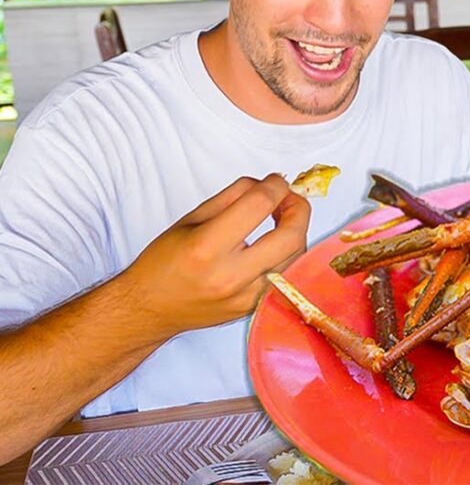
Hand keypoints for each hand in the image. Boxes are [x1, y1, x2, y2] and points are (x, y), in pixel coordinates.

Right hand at [122, 173, 310, 337]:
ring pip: (295, 257)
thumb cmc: (163, 263)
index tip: (276, 181)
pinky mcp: (253, 308)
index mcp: (207, 248)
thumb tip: (266, 184)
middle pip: (290, 236)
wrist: (149, 309)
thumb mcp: (191, 219)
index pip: (258, 206)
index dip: (275, 186)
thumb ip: (232, 197)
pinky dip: (287, 254)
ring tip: (281, 218)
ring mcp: (245, 297)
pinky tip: (275, 243)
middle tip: (288, 198)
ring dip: (296, 231)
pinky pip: (286, 275)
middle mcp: (230, 276)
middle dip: (298, 209)